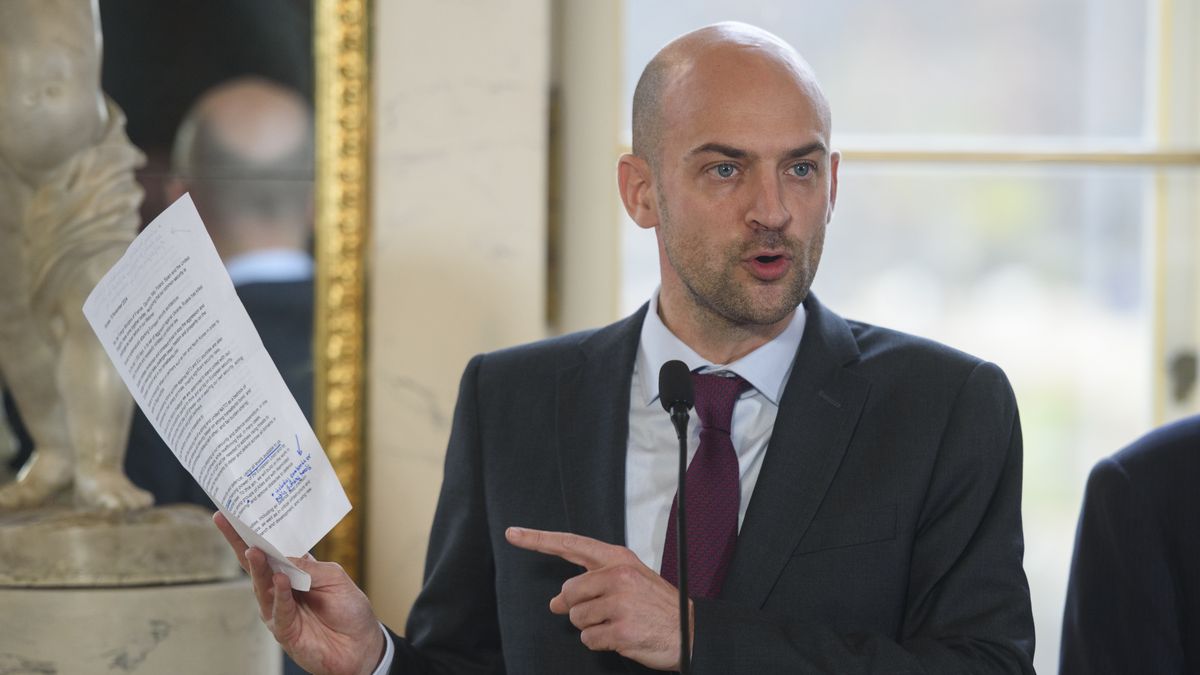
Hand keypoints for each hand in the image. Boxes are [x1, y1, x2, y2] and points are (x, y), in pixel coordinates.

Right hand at [213, 512, 385, 674]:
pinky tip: (280, 580)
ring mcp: (280, 610)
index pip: (272, 550)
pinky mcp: (284, 631)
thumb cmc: (350, 611)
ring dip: (259, 568)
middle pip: (257, 565)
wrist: (361, 646)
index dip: (256, 534)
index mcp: (296, 572)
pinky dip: (280, 595)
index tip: (236, 515)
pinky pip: (279, 610)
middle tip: (229, 523)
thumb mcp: (336, 578)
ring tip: (255, 550)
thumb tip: (283, 556)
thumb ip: (310, 567)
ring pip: (263, 587)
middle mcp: (283, 590)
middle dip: (242, 544)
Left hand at [505, 526, 692, 670]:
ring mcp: (620, 603)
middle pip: (569, 592)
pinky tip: (622, 637)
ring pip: (577, 619)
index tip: (513, 533)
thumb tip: (556, 602)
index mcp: (619, 559)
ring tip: (619, 624)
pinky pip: (588, 640)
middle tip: (604, 613)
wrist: (690, 632)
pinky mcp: (620, 629)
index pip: (570, 545)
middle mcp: (618, 576)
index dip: (538, 540)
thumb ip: (592, 584)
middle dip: (579, 608)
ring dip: (592, 628)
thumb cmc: (658, 607)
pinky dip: (601, 643)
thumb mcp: (629, 582)